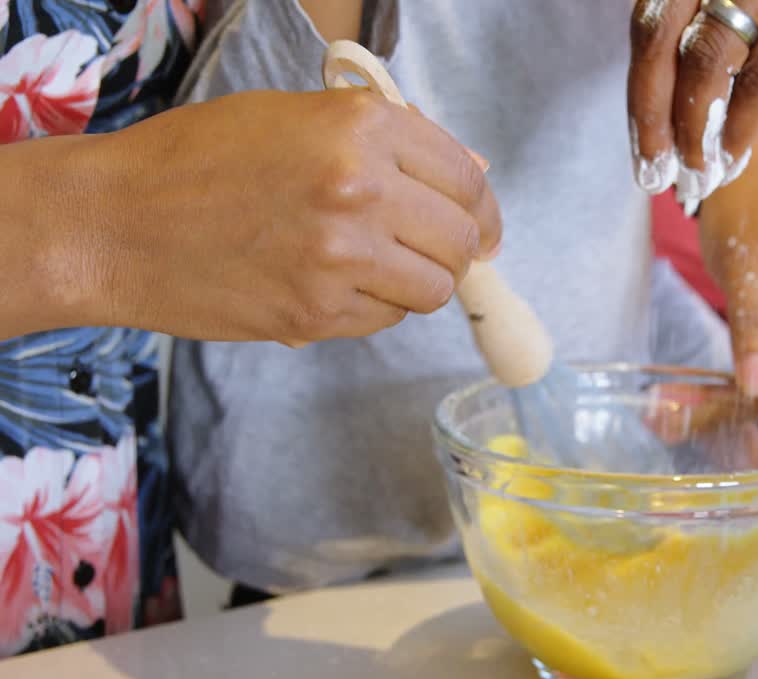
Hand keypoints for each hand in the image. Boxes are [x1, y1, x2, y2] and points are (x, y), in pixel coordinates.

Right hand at [68, 89, 500, 344]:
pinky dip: (373, 308)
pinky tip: (332, 284)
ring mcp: (341, 254)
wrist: (114, 222)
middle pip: (460, 238)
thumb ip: (391, 142)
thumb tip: (475, 172)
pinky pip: (385, 319)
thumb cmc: (198, 161)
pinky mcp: (317, 312)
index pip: (467, 178)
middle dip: (456, 250)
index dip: (482, 208)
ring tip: (372, 268)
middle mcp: (361, 187)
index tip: (481, 227)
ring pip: (433, 288)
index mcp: (361, 126)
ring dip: (415, 283)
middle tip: (428, 253)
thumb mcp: (296, 119)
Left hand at [628, 0, 757, 200]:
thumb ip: (739, 33)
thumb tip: (687, 93)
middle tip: (650, 170)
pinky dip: (737, 129)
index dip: (641, 85)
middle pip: (660, 36)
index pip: (652, 19)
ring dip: (690, 130)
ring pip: (705, 61)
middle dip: (649, 113)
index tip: (641, 140)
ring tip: (691, 174)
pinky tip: (729, 161)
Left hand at [697, 133, 757, 399]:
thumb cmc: (747, 210)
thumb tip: (757, 386)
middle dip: (749, 408)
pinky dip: (732, 385)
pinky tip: (687, 405)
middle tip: (684, 425)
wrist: (741, 182)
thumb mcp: (745, 265)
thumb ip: (754, 327)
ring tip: (670, 416)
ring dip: (730, 401)